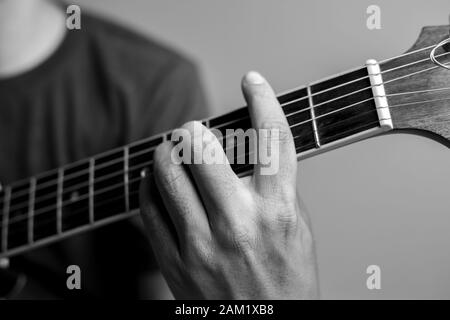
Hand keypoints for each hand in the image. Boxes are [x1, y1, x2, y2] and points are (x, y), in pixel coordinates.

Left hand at [140, 71, 318, 298]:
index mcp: (277, 211)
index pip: (272, 139)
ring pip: (166, 172)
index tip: (252, 81)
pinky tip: (157, 183)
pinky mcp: (175, 261)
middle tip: (193, 130)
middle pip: (201, 148)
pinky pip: (148, 207)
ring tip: (172, 151)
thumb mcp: (298, 230)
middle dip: (193, 130)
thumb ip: (276, 186)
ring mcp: (201, 244)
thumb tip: (251, 148)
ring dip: (166, 152)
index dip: (263, 100)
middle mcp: (238, 224)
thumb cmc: (288, 282)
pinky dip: (149, 186)